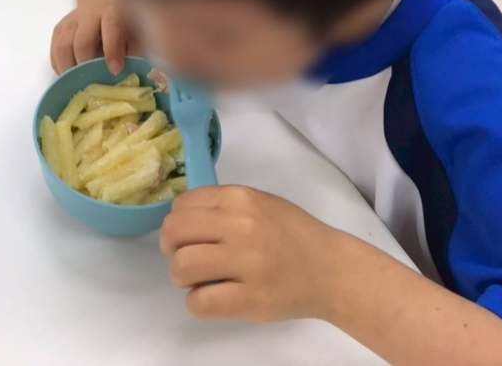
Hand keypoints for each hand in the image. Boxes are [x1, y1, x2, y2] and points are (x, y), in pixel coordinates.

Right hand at [50, 0, 140, 74]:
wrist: (100, 1)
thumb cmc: (121, 24)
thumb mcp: (134, 33)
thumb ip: (134, 50)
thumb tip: (131, 75)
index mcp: (112, 14)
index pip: (110, 29)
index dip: (112, 50)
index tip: (115, 70)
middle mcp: (89, 16)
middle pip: (81, 42)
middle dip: (86, 66)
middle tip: (92, 83)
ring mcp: (70, 22)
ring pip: (63, 48)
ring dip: (69, 69)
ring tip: (78, 83)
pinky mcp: (58, 30)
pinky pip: (54, 52)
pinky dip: (60, 67)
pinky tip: (70, 75)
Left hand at [160, 186, 337, 322]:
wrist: (331, 269)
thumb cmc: (293, 234)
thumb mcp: (259, 203)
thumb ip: (223, 206)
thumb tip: (180, 218)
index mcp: (240, 198)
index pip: (183, 205)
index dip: (177, 222)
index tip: (186, 236)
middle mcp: (240, 226)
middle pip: (175, 233)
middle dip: (171, 248)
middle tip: (185, 259)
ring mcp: (247, 263)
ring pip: (182, 266)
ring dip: (181, 277)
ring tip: (197, 281)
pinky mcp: (252, 299)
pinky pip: (200, 302)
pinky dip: (196, 303)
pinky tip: (209, 299)